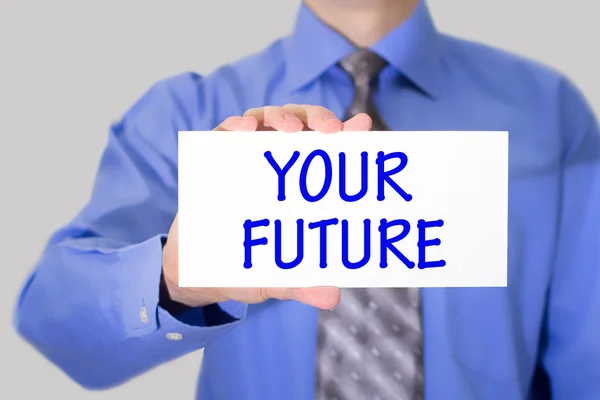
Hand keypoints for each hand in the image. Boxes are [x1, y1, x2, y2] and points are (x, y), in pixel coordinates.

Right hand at [162, 105, 372, 309]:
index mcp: (300, 187)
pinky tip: (245, 129)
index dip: (347, 136)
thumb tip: (332, 296)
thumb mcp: (276, 279)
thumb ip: (301, 284)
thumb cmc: (246, 268)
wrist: (200, 271)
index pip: (328, 153)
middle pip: (302, 126)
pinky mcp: (214, 160)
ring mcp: (246, 159)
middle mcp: (276, 166)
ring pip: (267, 120)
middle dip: (317, 119)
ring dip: (280, 116)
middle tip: (328, 131)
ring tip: (288, 129)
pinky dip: (235, 125)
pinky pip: (224, 133)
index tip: (361, 126)